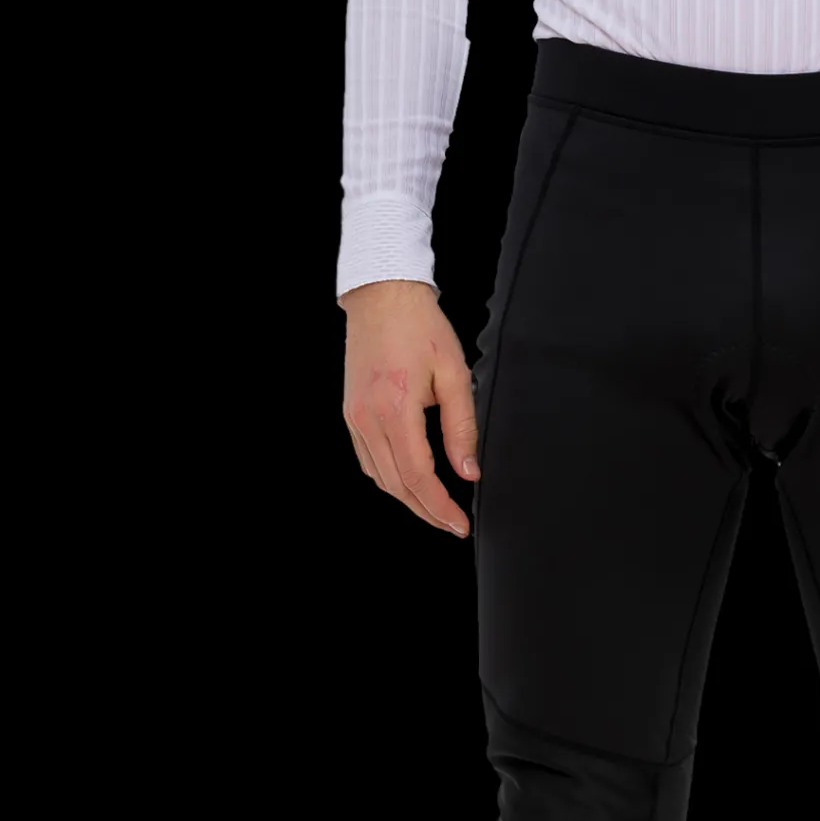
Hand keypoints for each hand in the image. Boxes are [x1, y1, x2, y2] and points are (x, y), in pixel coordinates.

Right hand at [341, 279, 477, 535]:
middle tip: (453, 524)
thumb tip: (469, 471)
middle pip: (397, 485)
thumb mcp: (454, 375)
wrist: (383, 295)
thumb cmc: (419, 327)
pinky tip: (409, 483)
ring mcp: (354, 418)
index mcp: (395, 409)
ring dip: (408, 499)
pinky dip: (389, 479)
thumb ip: (462, 428)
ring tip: (436, 509)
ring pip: (380, 478)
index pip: (418, 477)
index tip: (460, 524)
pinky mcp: (350, 413)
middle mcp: (368, 418)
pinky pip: (368, 460)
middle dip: (427, 511)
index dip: (440, 507)